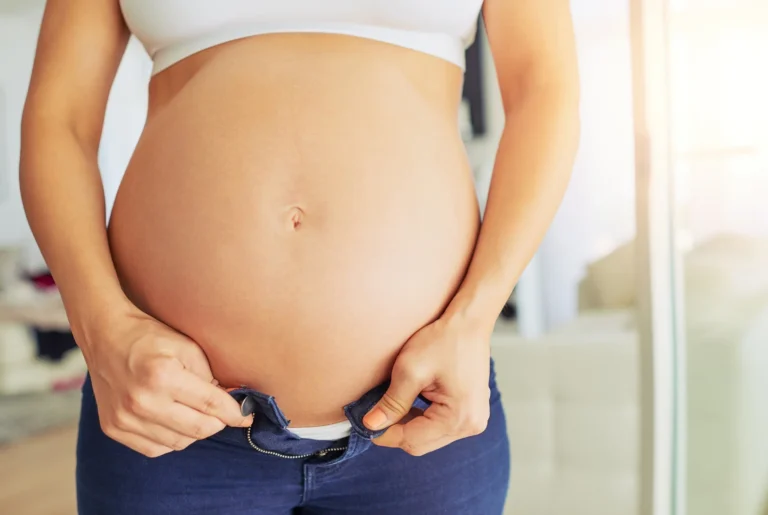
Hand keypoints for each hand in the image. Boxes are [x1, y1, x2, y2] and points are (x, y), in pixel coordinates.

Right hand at [79, 303, 251, 457]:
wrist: (105, 336)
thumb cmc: (150, 337)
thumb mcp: (188, 346)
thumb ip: (211, 376)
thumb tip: (231, 402)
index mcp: (163, 376)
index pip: (211, 405)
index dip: (235, 413)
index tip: (248, 415)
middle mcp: (142, 402)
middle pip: (199, 429)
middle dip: (218, 422)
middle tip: (223, 412)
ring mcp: (125, 418)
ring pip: (180, 442)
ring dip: (195, 430)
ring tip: (195, 411)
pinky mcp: (113, 428)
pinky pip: (156, 448)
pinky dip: (172, 439)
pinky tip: (174, 420)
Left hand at [363, 315, 491, 455]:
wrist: (469, 323)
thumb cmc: (443, 341)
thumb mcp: (410, 369)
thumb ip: (391, 402)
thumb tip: (371, 426)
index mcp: (458, 418)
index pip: (411, 441)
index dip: (384, 434)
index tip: (364, 423)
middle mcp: (471, 426)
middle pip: (421, 444)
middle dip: (396, 430)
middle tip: (375, 413)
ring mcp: (474, 420)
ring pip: (429, 437)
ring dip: (408, 425)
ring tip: (393, 404)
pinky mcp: (471, 412)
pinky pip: (440, 427)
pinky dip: (422, 419)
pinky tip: (412, 402)